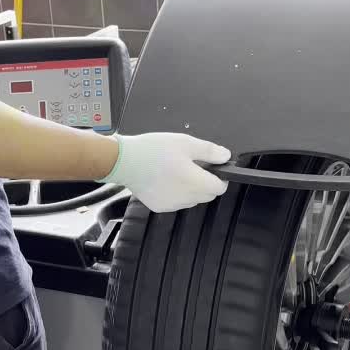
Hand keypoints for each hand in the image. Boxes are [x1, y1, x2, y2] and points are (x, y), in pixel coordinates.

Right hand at [98, 132, 232, 212]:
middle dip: (206, 182)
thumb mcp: (185, 143)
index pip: (220, 188)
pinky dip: (176, 194)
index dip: (220, 177)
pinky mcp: (160, 207)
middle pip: (208, 195)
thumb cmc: (152, 150)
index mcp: (195, 182)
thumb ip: (209, 151)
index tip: (213, 169)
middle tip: (193, 166)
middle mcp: (186, 197)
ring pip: (192, 199)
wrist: (125, 161)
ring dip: (191, 188)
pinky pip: (176, 203)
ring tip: (176, 171)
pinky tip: (166, 180)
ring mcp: (172, 204)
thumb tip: (225, 156)